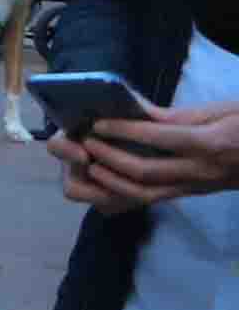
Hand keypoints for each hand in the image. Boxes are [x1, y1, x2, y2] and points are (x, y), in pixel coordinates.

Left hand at [60, 100, 238, 209]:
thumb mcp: (223, 111)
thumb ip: (179, 115)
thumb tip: (138, 111)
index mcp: (211, 143)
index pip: (160, 138)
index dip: (125, 130)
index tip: (99, 123)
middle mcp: (201, 171)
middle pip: (147, 172)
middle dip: (111, 158)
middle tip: (87, 143)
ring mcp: (196, 187)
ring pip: (146, 194)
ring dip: (113, 182)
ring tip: (91, 166)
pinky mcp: (192, 195)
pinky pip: (153, 198)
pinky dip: (125, 192)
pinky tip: (107, 181)